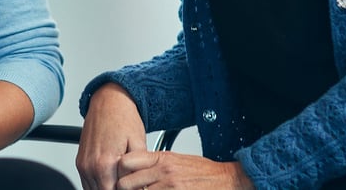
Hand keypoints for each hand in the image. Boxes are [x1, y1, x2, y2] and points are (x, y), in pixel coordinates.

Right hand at [76, 82, 147, 189]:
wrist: (109, 100)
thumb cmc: (123, 118)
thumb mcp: (139, 144)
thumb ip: (137, 170)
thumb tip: (140, 184)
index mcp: (105, 163)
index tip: (134, 187)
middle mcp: (90, 165)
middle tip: (129, 184)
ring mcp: (83, 164)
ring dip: (106, 189)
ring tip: (120, 181)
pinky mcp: (80, 162)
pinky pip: (87, 183)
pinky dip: (98, 185)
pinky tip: (111, 180)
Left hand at [117, 151, 253, 189]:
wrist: (225, 180)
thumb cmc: (202, 171)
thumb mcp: (176, 159)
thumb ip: (155, 162)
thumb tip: (133, 166)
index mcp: (162, 158)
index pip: (126, 161)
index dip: (120, 172)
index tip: (121, 178)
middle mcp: (163, 172)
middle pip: (125, 183)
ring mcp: (169, 187)